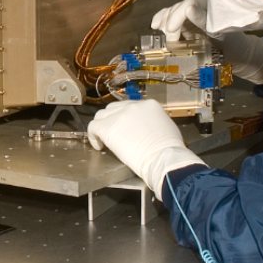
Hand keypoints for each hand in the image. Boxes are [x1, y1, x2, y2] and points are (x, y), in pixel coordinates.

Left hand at [87, 99, 204, 201]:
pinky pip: (93, 127)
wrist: (164, 157)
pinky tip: (98, 145)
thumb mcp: (167, 127)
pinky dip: (93, 136)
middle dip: (112, 119)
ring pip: (102, 115)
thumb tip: (149, 128)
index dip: (125, 118)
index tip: (124, 127)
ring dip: (102, 126)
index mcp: (149, 105)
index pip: (131, 107)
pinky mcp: (108, 127)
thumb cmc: (170, 150)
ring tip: (104, 139)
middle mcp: (133, 105)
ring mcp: (119, 115)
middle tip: (114, 133)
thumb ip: (155, 123)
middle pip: (115, 108)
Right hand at [151, 0, 262, 83]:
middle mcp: (200, 9)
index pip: (188, 4)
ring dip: (163, 20)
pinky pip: (174, 20)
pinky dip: (163, 22)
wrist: (242, 57)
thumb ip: (205, 21)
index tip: (170, 31)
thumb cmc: (235, 45)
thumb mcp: (222, 34)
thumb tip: (188, 7)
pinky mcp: (188, 26)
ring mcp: (193, 17)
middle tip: (169, 41)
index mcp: (210, 7)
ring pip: (173, 12)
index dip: (176, 16)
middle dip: (170, 22)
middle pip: (178, 9)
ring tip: (157, 30)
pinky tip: (156, 26)